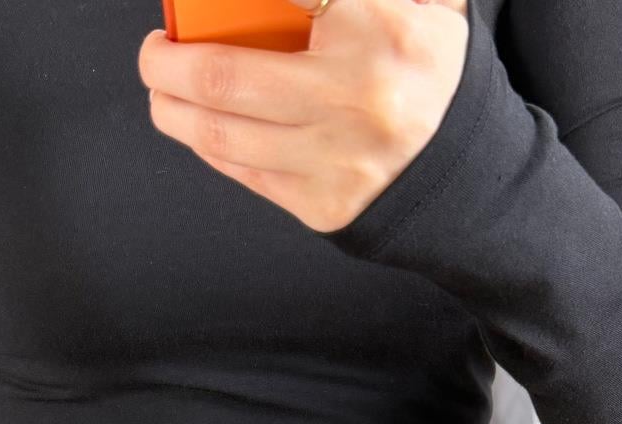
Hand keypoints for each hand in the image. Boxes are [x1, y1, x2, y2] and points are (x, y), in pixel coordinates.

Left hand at [139, 0, 468, 233]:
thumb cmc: (426, 72)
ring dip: (172, 110)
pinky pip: (244, 173)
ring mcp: (335, 160)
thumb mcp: (414, 3)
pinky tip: (194, 125)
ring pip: (221, 134)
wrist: (466, 168)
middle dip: (167, 64)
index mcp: (380, 28)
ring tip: (161, 90)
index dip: (221, 2)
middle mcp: (354, 97)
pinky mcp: (323, 205)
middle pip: (224, 76)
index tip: (190, 3)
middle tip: (155, 50)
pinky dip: (208, 145)